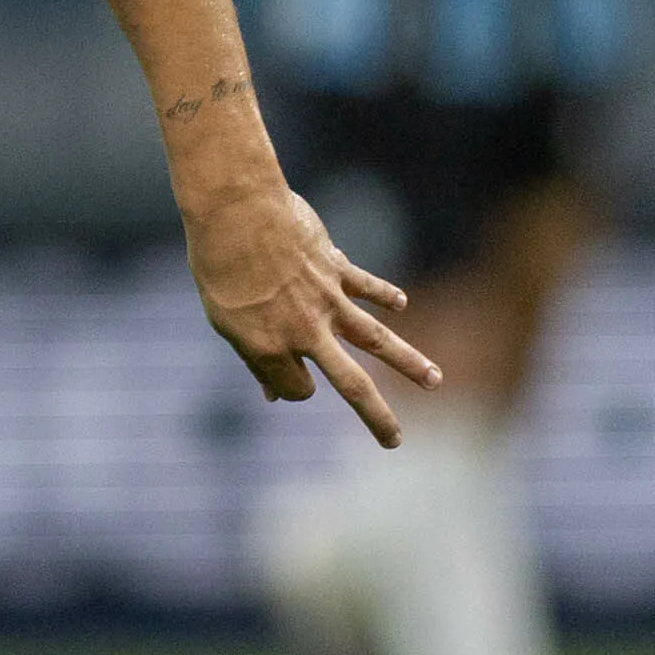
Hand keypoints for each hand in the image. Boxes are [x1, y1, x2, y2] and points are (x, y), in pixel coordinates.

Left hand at [184, 179, 437, 445]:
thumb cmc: (219, 268)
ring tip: (435, 381)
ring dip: (408, 362)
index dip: (293, 389)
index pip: (298, 390)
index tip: (287, 380)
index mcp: (272, 349)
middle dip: (376, 416)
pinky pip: (368, 287)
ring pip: (377, 339)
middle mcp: (306, 332)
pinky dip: (386, 295)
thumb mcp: (224, 321)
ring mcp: (327, 301)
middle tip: (395, 442)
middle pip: (351, 385)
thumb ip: (254, 358)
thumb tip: (271, 395)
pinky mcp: (337, 269)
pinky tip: (401, 305)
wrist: (235, 212)